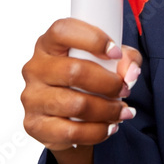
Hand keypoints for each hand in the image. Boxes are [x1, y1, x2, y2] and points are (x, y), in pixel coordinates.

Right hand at [21, 18, 141, 152]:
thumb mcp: (111, 61)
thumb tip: (131, 73)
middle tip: (125, 89)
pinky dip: (98, 131)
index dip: (93, 39)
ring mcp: (32, 97)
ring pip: (76, 105)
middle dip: (109, 83)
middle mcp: (35, 68)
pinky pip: (71, 131)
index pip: (63, 31)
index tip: (116, 53)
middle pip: (74, 71)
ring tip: (122, 111)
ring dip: (108, 110)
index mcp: (49, 44)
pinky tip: (109, 127)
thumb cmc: (88, 81)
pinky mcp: (35, 125)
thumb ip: (127, 59)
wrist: (68, 118)